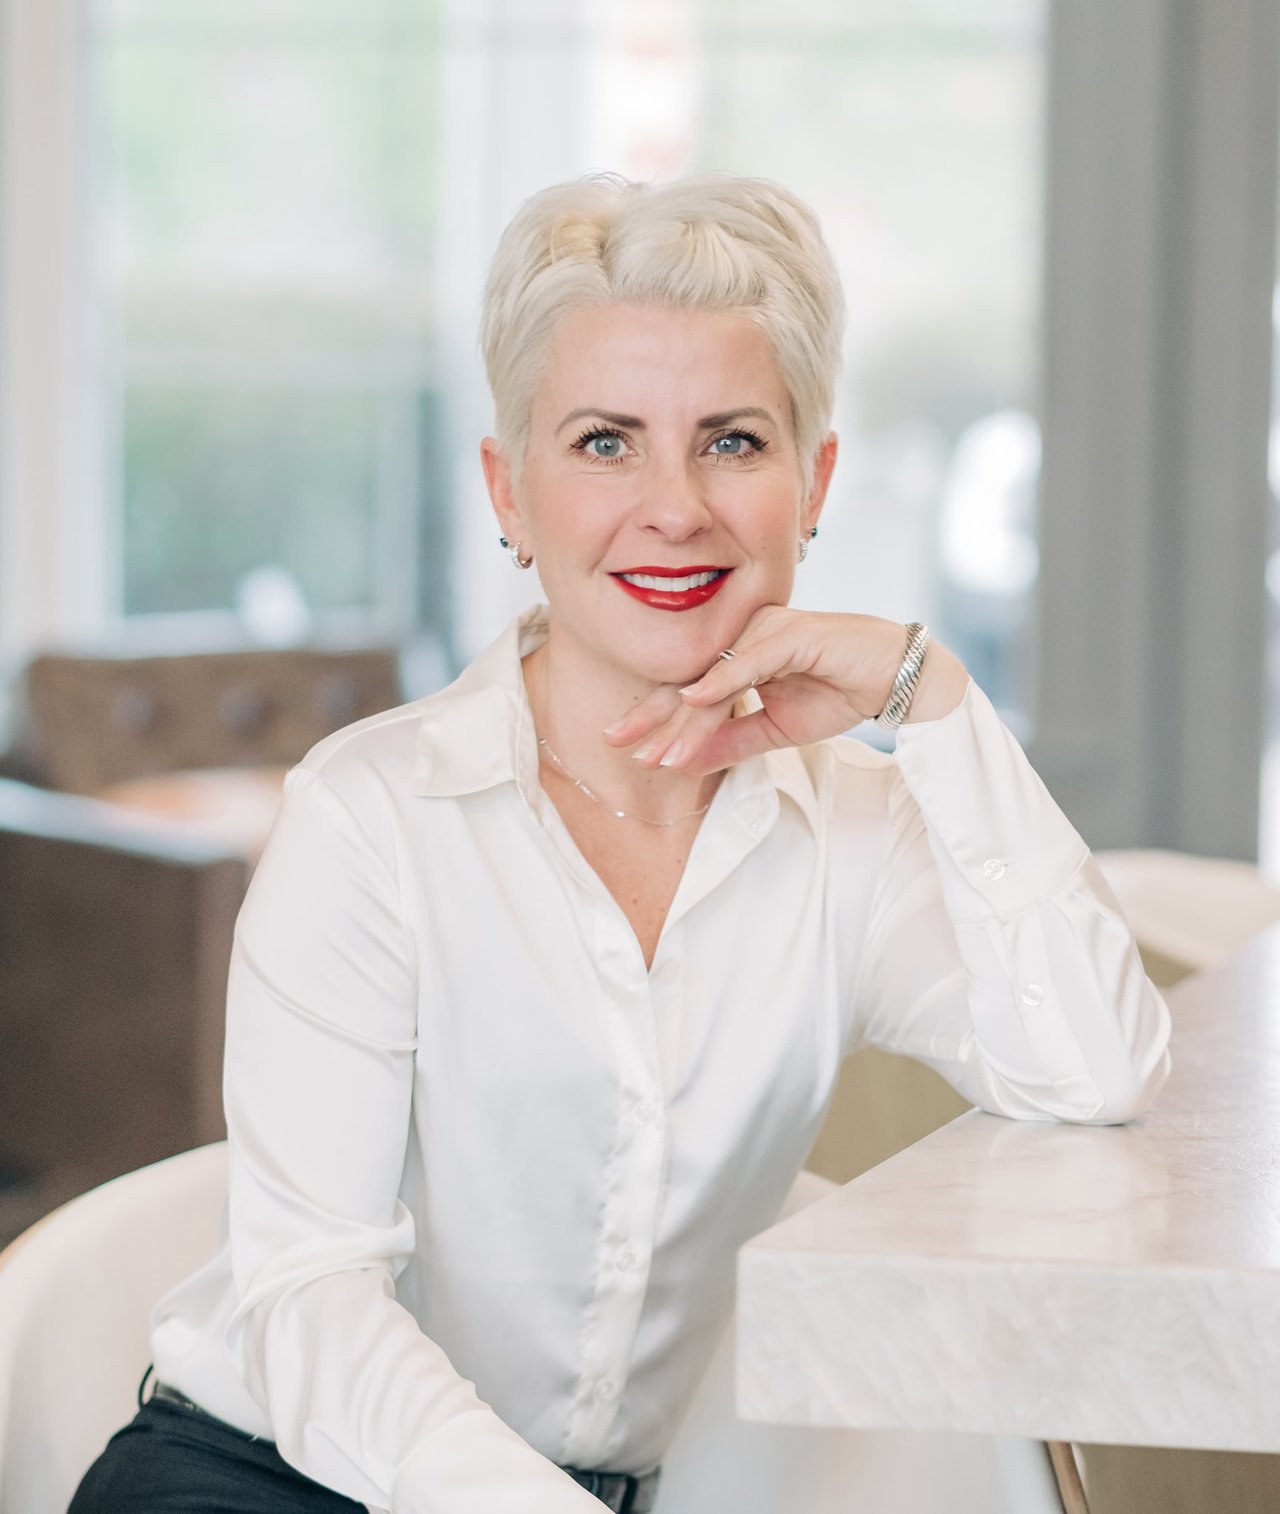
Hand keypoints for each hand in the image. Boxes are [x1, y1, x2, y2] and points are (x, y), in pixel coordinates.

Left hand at [602, 606, 967, 774]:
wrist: (896, 677)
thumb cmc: (838, 692)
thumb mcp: (776, 729)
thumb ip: (730, 741)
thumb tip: (682, 762)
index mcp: (737, 654)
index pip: (687, 688)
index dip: (654, 717)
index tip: (622, 745)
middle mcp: (744, 635)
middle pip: (689, 678)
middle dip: (652, 715)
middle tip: (615, 740)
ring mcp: (766, 629)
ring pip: (714, 676)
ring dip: (686, 718)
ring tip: (659, 752)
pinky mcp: (792, 631)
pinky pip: (750, 660)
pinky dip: (722, 680)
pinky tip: (695, 699)